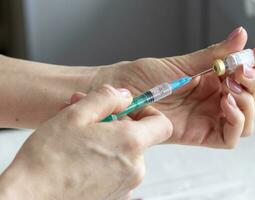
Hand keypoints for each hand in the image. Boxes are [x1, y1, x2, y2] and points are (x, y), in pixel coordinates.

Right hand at [0, 85, 171, 199]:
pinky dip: (104, 159)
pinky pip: (116, 170)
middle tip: (89, 118)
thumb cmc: (49, 158)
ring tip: (80, 138)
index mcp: (130, 144)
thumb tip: (125, 95)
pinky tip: (81, 157)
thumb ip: (107, 98)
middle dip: (116, 124)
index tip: (129, 110)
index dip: (148, 112)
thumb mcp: (77, 114)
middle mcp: (134, 168)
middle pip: (138, 137)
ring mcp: (125, 185)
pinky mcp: (114, 196)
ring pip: (124, 153)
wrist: (30, 196)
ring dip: (107, 141)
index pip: (162, 124)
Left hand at [92, 27, 254, 147]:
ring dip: (247, 103)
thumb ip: (213, 55)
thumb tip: (240, 36)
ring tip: (230, 86)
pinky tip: (226, 103)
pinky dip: (237, 121)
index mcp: (208, 83)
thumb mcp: (183, 64)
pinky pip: (229, 138)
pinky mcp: (198, 135)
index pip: (241, 79)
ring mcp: (205, 119)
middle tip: (239, 71)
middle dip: (251, 84)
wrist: (122, 93)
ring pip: (245, 121)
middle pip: (247, 100)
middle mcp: (209, 102)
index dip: (253, 68)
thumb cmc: (144, 77)